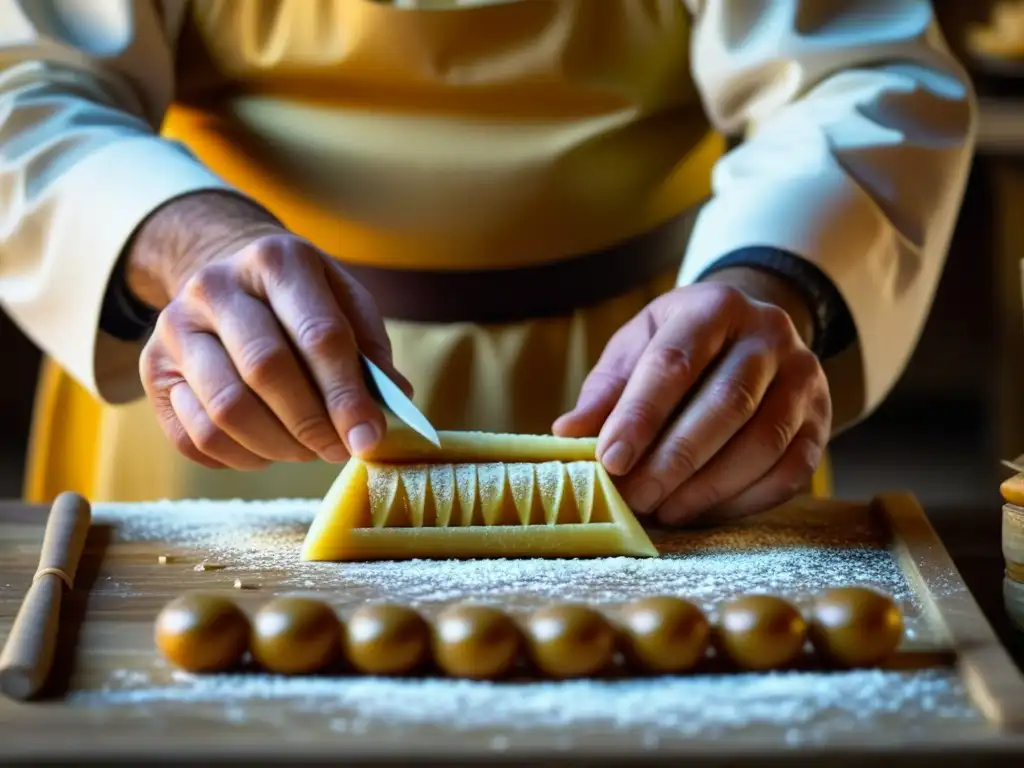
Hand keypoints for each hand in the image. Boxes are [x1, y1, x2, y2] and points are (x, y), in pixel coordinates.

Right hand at [131, 193, 409, 469]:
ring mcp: (174, 328)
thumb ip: (370, 352)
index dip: (347, 395)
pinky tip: (268, 448)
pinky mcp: (152, 371)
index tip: (370, 437)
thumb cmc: (300, 301)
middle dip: (313, 424)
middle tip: (340, 449)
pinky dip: (240, 457)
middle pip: (266, 371)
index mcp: (276, 260)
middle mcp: (214, 286)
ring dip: (278, 446)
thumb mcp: (345, 304)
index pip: (317, 335)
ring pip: (226, 410)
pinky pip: (195, 437)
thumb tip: (390, 408)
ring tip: (308, 449)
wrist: (227, 282)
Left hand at [553, 271, 830, 524]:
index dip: (640, 416)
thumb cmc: (680, 346)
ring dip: (709, 486)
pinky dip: (744, 500)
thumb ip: (606, 391)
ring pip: (764, 441)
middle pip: (727, 404)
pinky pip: (791, 470)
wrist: (751, 332)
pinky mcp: (821, 420)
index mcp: (714, 307)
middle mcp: (769, 334)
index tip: (610, 461)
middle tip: (635, 497)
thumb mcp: (637, 348)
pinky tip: (703, 511)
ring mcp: (804, 377)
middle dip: (675, 459)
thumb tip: (567, 435)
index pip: (675, 363)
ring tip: (663, 510)